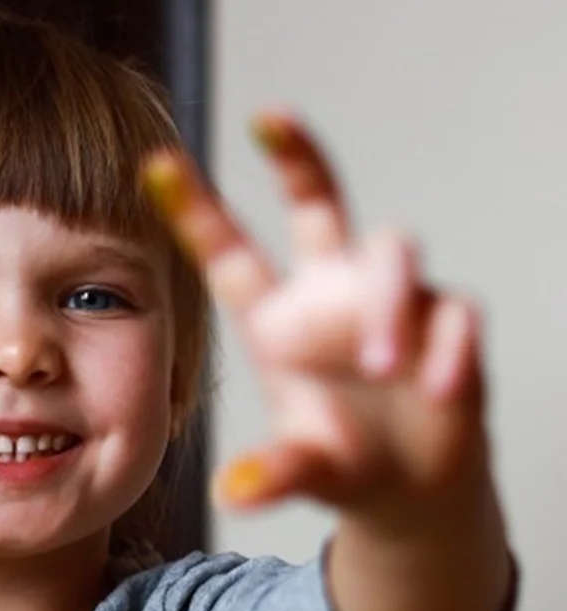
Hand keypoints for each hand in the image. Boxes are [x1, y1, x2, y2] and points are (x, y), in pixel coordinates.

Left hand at [143, 115, 485, 521]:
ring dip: (388, 302)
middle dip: (297, 156)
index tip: (155, 164)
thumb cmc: (341, 461)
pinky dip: (448, 347)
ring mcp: (395, 303)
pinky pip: (454, 315)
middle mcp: (332, 297)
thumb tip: (234, 494)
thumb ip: (270, 476)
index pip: (230, 256)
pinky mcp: (449, 327)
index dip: (195, 211)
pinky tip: (437, 388)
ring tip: (380, 368)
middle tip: (269, 117)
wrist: (411, 488)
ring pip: (395, 253)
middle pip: (319, 205)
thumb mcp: (298, 472)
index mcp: (278, 323)